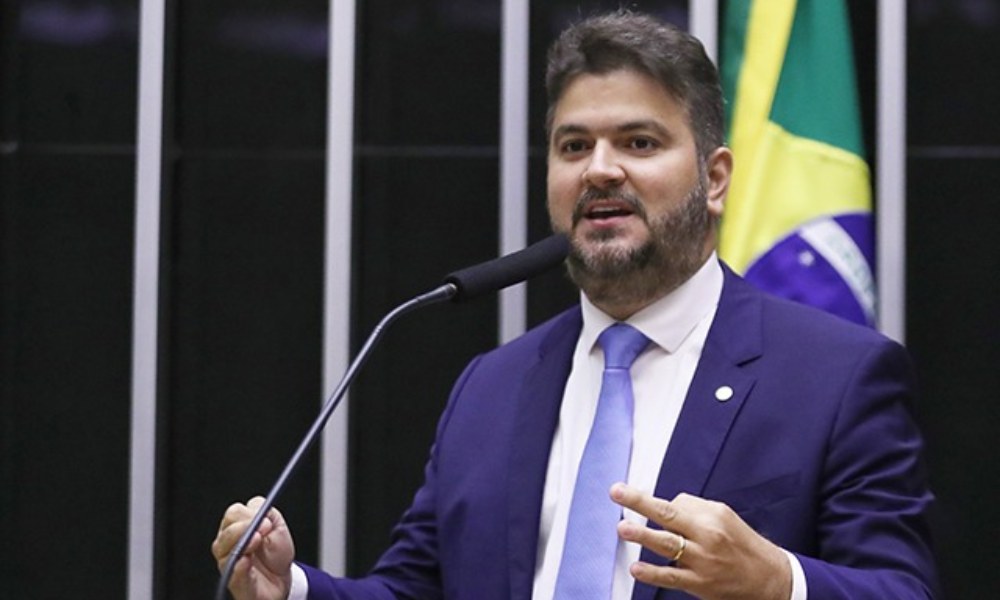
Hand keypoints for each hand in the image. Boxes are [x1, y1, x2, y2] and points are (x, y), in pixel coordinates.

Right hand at [212, 497, 295, 599]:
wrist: (281, 578)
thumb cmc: (276, 551)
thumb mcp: (278, 526)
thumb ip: (269, 515)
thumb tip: (261, 516)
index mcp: (237, 526)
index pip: (233, 514)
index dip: (248, 514)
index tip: (266, 520)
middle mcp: (227, 543)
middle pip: (226, 530)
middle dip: (244, 527)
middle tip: (263, 530)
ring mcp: (228, 561)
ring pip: (223, 550)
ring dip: (242, 543)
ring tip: (257, 541)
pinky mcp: (232, 580)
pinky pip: (230, 572)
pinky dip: (238, 566)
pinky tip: (246, 561)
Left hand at [611, 483, 790, 599]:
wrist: (770, 579)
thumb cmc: (742, 545)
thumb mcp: (725, 518)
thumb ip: (696, 511)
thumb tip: (667, 506)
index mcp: (713, 515)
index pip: (676, 503)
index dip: (658, 505)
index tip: (635, 500)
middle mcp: (707, 535)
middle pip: (668, 514)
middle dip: (639, 502)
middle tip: (616, 492)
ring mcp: (702, 560)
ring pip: (667, 544)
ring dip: (642, 536)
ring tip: (622, 528)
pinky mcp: (699, 583)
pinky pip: (671, 577)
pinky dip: (652, 573)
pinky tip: (636, 568)